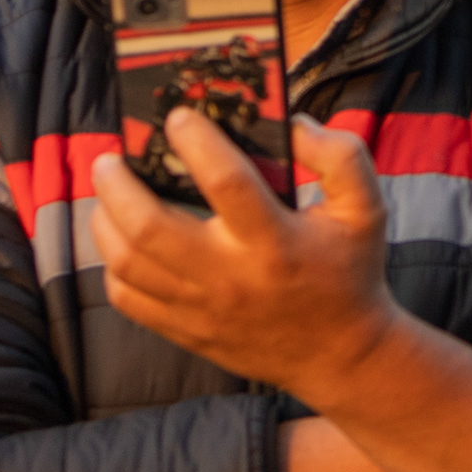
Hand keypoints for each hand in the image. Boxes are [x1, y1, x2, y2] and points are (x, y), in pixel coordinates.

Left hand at [87, 110, 396, 406]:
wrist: (340, 354)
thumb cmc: (349, 272)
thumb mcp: (366, 208)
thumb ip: (339, 155)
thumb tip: (293, 124)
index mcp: (276, 240)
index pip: (225, 181)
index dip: (196, 142)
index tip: (178, 117)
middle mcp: (232, 276)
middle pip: (151, 226)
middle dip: (119, 184)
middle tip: (111, 157)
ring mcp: (202, 307)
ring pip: (128, 263)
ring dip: (105, 220)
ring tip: (106, 192)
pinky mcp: (186, 330)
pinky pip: (128, 299)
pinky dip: (112, 265)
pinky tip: (120, 240)